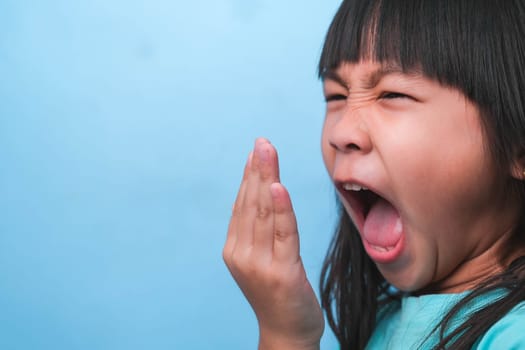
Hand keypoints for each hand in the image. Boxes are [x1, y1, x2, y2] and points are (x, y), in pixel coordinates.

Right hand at [223, 138, 323, 349]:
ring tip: (267, 151)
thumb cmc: (279, 293)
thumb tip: (259, 193)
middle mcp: (241, 255)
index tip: (256, 150)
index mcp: (234, 249)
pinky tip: (278, 187)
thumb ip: (258, 230)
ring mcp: (259, 265)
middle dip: (257, 169)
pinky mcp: (282, 273)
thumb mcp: (262, 259)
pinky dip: (281, 208)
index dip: (249, 176)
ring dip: (266, 179)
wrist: (287, 333)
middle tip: (262, 141)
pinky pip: (283, 234)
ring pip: (263, 213)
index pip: (242, 205)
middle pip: (250, 204)